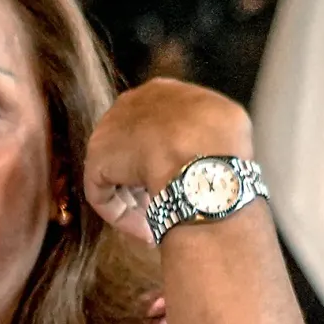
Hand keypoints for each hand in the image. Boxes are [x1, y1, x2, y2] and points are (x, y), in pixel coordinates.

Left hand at [82, 78, 253, 242]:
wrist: (200, 151)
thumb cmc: (221, 138)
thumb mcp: (226, 121)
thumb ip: (208, 131)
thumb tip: (207, 150)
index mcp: (160, 92)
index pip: (156, 125)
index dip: (167, 155)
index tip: (180, 178)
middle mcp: (129, 105)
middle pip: (133, 149)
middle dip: (146, 178)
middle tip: (163, 204)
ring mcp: (108, 133)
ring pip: (118, 175)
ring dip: (135, 203)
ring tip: (155, 225)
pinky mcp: (96, 162)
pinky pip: (106, 196)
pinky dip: (123, 217)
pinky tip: (145, 231)